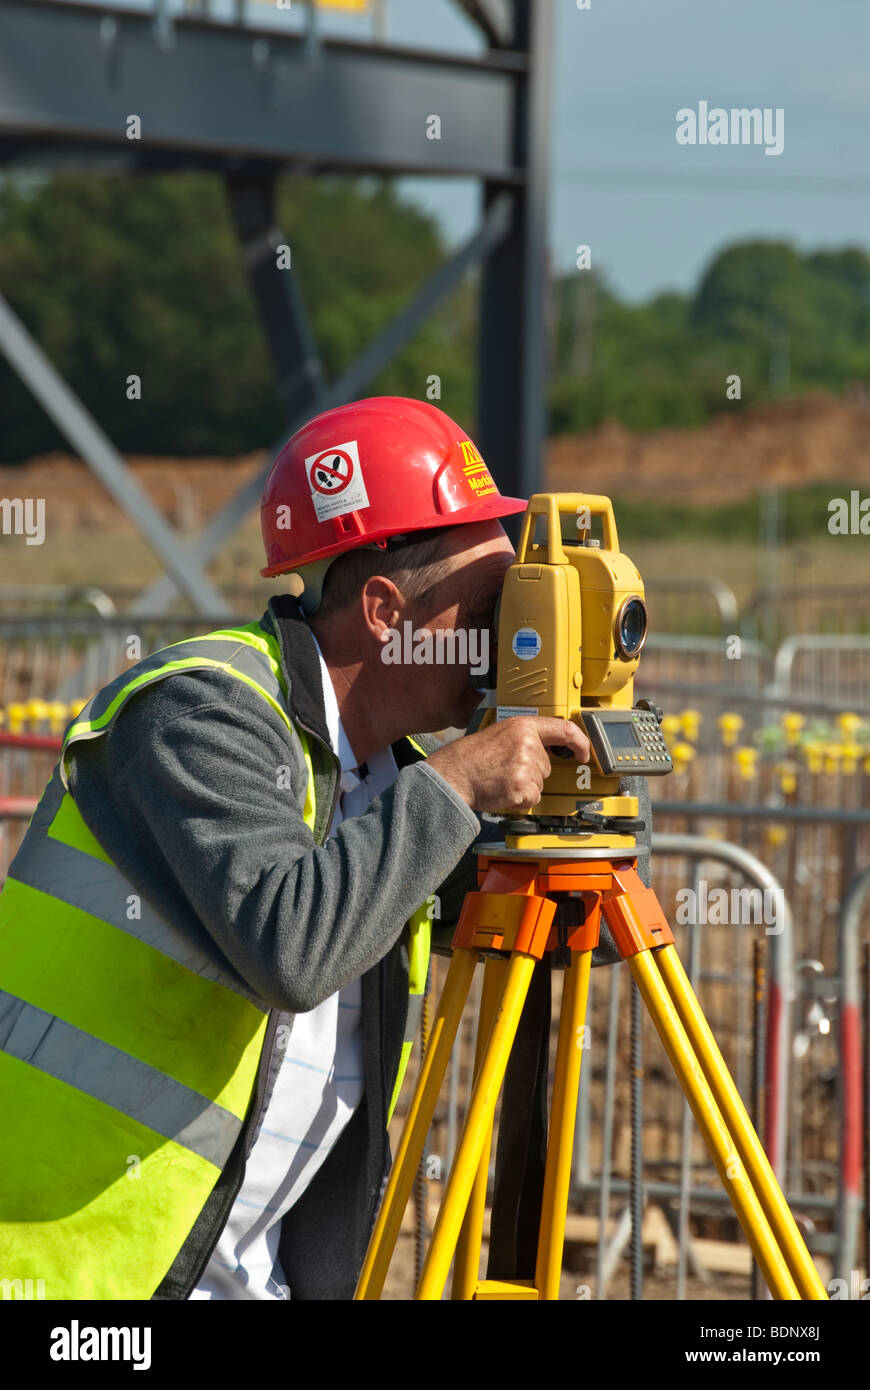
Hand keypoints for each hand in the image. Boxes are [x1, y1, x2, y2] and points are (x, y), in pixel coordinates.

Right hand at [427, 716, 590, 812]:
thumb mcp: (499, 734)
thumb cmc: (471, 758)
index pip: (564, 729)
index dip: (580, 743)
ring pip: (540, 784)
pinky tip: (503, 791)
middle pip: (546, 766)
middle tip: (505, 770)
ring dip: (524, 787)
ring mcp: (525, 766)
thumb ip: (523, 738)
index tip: (584, 753)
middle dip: (531, 773)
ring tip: (501, 780)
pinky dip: (520, 800)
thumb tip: (544, 751)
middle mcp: (527, 743)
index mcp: (522, 726)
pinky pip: (533, 798)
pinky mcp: (522, 787)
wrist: (453, 775)